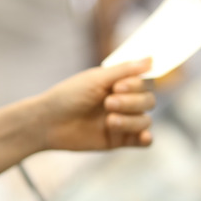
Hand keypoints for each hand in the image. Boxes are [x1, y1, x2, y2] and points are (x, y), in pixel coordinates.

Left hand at [36, 59, 155, 150]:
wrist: (48, 123)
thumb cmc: (69, 96)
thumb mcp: (97, 79)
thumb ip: (125, 70)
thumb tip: (151, 59)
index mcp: (120, 84)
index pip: (146, 83)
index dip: (136, 85)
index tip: (116, 87)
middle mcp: (125, 102)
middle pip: (148, 101)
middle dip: (131, 103)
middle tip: (107, 103)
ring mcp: (124, 121)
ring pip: (145, 121)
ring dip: (131, 120)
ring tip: (109, 121)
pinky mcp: (120, 140)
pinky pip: (144, 141)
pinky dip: (146, 138)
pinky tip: (142, 136)